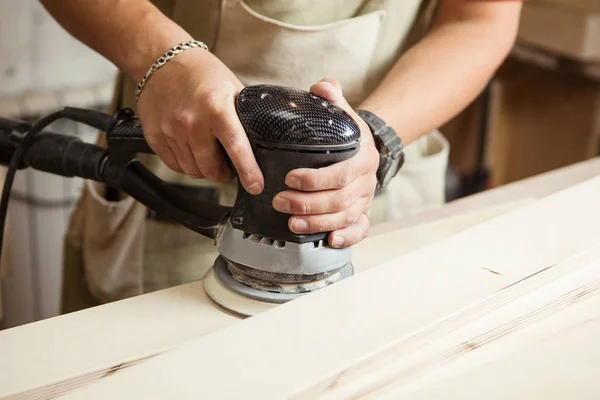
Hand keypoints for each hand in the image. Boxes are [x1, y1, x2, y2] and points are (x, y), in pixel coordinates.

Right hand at [135, 48, 263, 193]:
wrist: (161, 59)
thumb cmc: (201, 73)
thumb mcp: (231, 88)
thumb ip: (242, 116)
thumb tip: (259, 142)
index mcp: (217, 108)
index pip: (236, 148)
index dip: (248, 171)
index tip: (256, 187)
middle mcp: (192, 122)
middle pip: (211, 168)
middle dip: (224, 175)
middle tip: (229, 170)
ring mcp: (171, 131)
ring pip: (192, 170)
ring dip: (204, 171)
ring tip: (210, 158)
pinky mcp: (154, 136)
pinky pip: (174, 165)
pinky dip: (186, 165)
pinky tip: (191, 153)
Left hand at [272, 79, 379, 247]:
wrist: (364, 148)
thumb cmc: (346, 132)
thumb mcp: (340, 112)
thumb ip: (330, 96)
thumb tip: (321, 87)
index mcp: (362, 155)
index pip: (341, 172)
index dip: (316, 179)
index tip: (290, 178)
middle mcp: (367, 180)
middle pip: (340, 199)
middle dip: (307, 204)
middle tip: (279, 202)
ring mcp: (365, 199)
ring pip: (345, 217)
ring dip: (318, 223)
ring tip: (291, 224)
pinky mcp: (362, 213)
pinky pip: (360, 229)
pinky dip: (346, 238)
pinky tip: (329, 241)